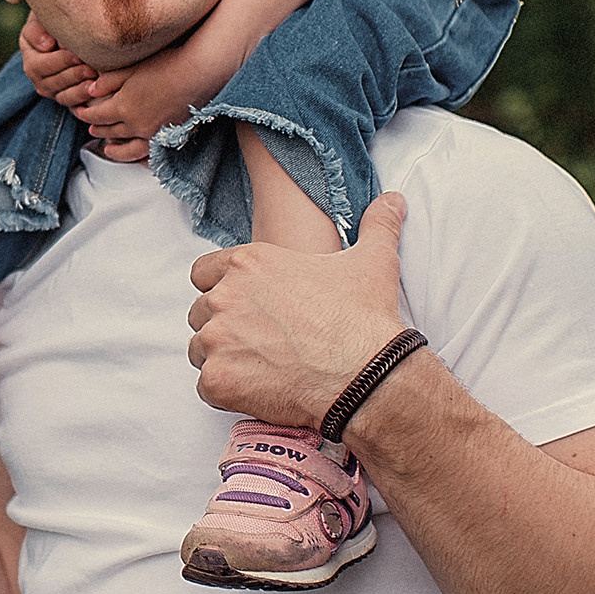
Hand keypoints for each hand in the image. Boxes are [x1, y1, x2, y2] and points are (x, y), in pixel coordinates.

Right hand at [19, 16, 99, 110]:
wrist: (71, 31)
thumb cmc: (56, 22)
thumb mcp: (41, 19)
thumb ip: (37, 29)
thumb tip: (47, 45)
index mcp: (31, 60)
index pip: (41, 66)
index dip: (59, 61)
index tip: (77, 54)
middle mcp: (40, 79)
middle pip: (54, 83)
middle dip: (74, 75)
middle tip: (92, 68)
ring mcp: (54, 91)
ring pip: (65, 97)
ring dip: (80, 90)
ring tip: (96, 82)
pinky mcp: (69, 98)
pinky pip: (75, 106)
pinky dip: (85, 101)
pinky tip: (97, 93)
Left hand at [64, 37, 217, 148]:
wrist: (200, 73)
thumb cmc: (166, 64)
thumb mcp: (132, 68)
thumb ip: (109, 81)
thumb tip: (89, 90)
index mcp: (123, 106)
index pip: (97, 115)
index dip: (85, 114)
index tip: (78, 111)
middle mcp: (136, 124)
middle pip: (110, 131)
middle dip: (98, 128)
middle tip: (90, 126)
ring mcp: (153, 133)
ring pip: (127, 148)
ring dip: (115, 149)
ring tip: (107, 148)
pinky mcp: (169, 136)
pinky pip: (149, 154)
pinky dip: (139, 158)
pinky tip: (136, 158)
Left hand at [185, 191, 409, 423]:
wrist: (366, 376)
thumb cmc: (364, 319)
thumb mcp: (373, 261)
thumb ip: (376, 225)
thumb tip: (394, 201)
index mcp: (248, 264)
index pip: (204, 272)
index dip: (223, 290)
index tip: (247, 307)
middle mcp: (224, 297)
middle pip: (201, 313)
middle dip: (224, 327)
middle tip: (259, 342)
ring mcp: (217, 340)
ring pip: (200, 350)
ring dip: (223, 359)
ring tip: (261, 368)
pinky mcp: (218, 379)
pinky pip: (206, 387)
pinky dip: (227, 392)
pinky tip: (258, 392)